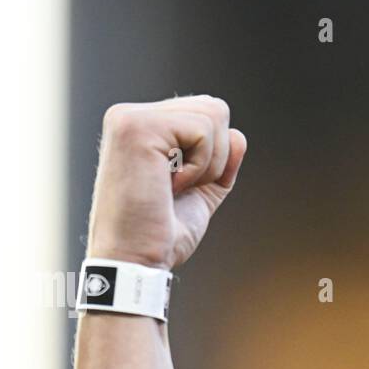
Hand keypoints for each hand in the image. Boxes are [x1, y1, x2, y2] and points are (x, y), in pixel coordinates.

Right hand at [85, 94, 247, 270]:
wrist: (137, 262)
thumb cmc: (161, 236)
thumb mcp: (200, 194)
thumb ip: (219, 164)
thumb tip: (238, 135)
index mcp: (141, 128)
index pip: (204, 115)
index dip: (213, 156)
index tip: (180, 188)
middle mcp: (131, 115)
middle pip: (213, 107)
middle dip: (215, 156)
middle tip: (179, 188)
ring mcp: (131, 117)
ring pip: (213, 114)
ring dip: (208, 163)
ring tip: (173, 187)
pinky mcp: (137, 126)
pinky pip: (203, 130)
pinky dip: (200, 166)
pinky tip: (169, 185)